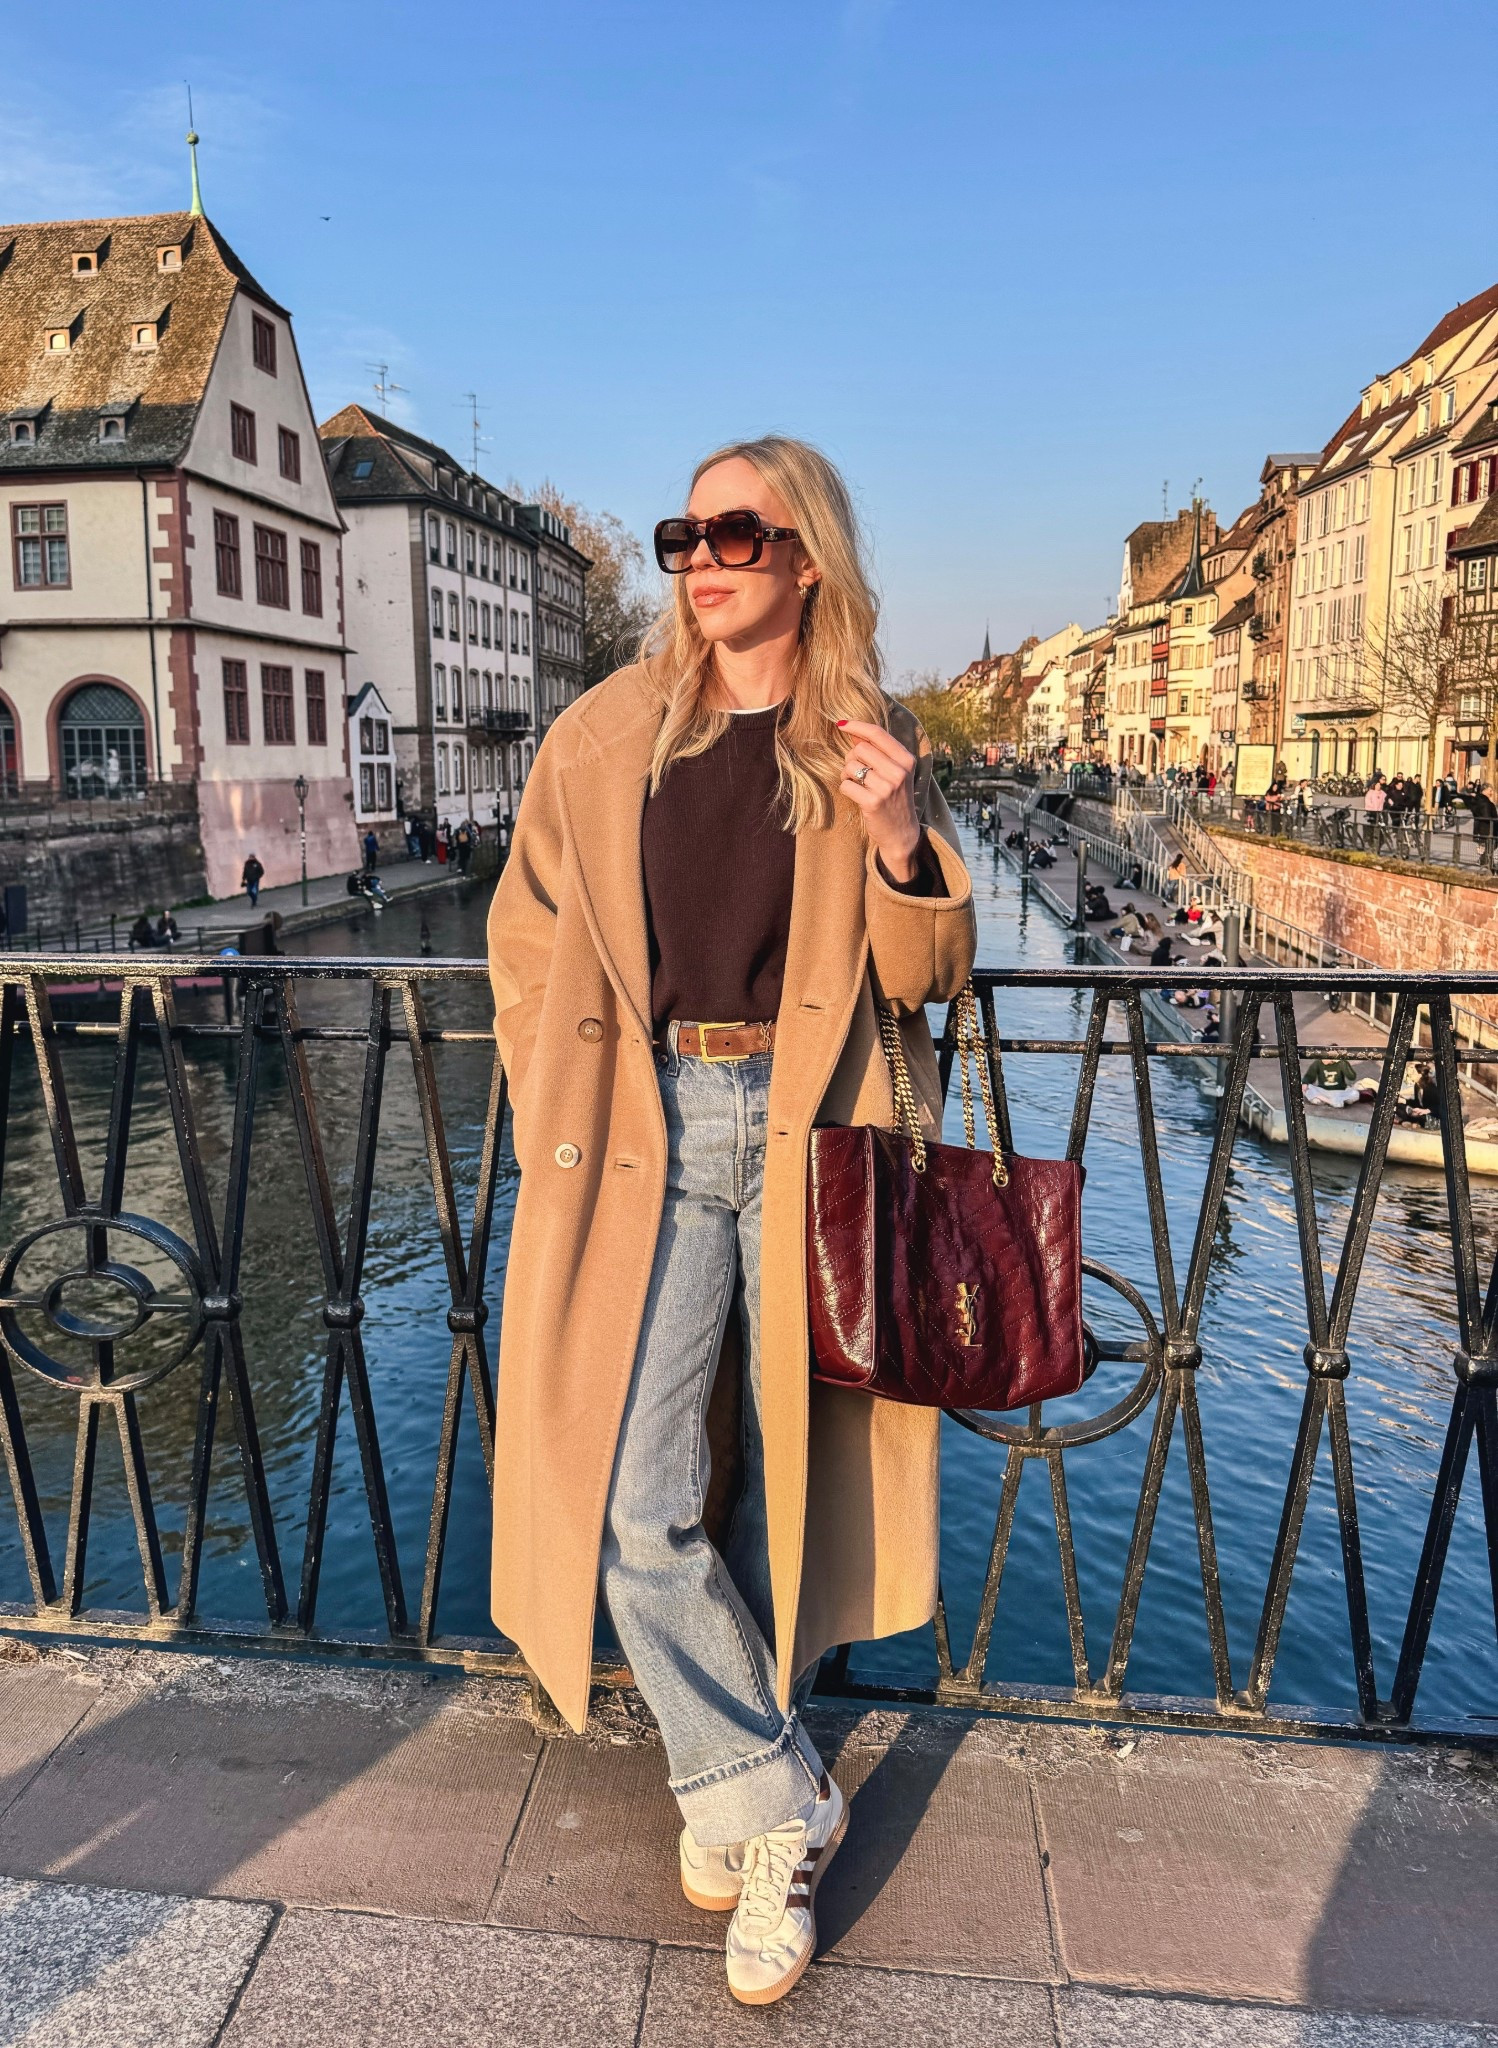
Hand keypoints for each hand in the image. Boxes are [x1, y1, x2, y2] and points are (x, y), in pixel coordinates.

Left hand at [837, 719, 919, 880]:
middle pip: (860, 749)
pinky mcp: (873, 802)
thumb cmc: (895, 799)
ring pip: (851, 766)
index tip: (841, 724)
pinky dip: (846, 788)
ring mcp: (887, 787)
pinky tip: (856, 795)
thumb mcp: (894, 772)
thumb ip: (877, 751)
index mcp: (906, 760)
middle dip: (851, 758)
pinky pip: (846, 784)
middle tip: (856, 771)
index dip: (856, 726)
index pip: (877, 733)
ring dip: (847, 774)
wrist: (902, 833)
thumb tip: (854, 731)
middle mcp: (899, 772)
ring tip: (857, 784)